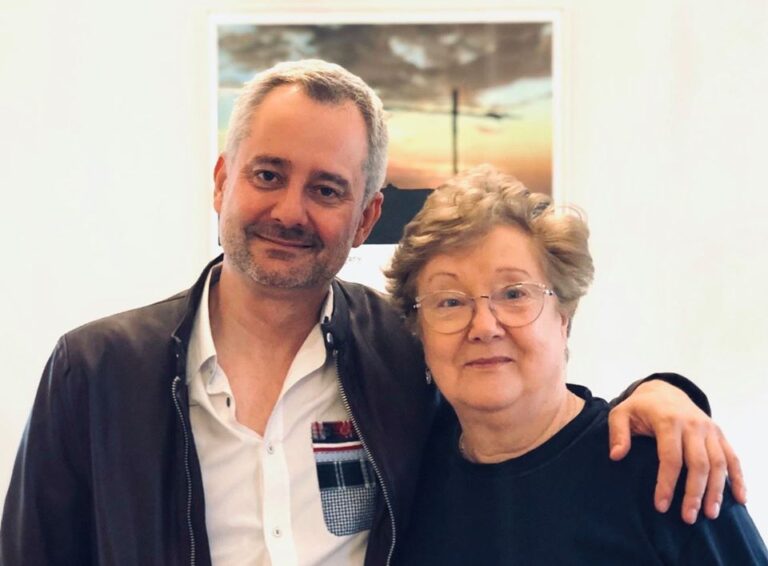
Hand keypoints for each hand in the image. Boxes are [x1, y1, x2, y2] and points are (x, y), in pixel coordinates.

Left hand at [608, 380, 746, 523]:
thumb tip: (616, 456)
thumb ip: (617, 433)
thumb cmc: (640, 407)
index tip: (661, 505)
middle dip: (694, 493)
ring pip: (718, 463)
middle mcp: (693, 425)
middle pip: (698, 463)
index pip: (670, 457)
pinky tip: (740, 498)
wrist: (664, 391)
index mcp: (668, 420)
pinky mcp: (719, 434)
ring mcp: (709, 429)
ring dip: (716, 490)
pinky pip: (733, 457)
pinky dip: (738, 478)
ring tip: (710, 514)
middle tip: (688, 517)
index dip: (667, 483)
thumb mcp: (620, 413)